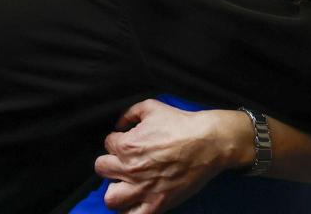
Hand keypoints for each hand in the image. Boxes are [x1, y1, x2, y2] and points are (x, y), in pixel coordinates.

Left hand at [95, 100, 249, 213]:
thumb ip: (130, 113)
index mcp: (127, 144)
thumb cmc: (181, 123)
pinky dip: (131, 211)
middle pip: (102, 169)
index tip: (129, 142)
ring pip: (110, 198)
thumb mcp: (152, 107)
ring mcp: (143, 188)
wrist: (208, 142)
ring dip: (115, 190)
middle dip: (111, 163)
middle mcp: (130, 168)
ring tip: (125, 184)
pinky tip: (137, 202)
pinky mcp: (157, 203)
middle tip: (125, 162)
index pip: (107, 143)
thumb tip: (119, 124)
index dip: (117, 141)